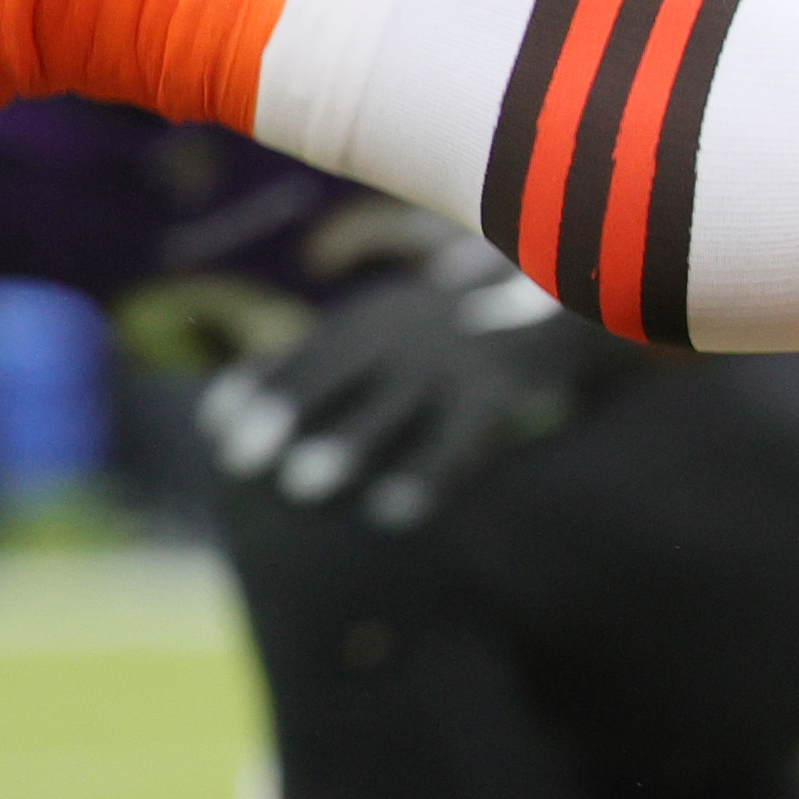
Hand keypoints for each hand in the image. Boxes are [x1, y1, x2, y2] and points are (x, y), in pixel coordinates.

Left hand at [199, 253, 622, 530]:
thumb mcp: (421, 322)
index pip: (307, 349)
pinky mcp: (501, 390)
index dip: (260, 385)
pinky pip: (457, 439)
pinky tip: (391, 514)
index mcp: (382, 314)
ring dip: (345, 443)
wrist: (584, 284)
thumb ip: (369, 355)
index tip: (213, 426)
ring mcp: (455, 357)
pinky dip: (424, 475)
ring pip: (389, 404)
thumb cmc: (491, 319)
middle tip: (238, 462)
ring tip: (300, 486)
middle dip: (286, 414)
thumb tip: (294, 403)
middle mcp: (410, 328)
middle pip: (335, 370)